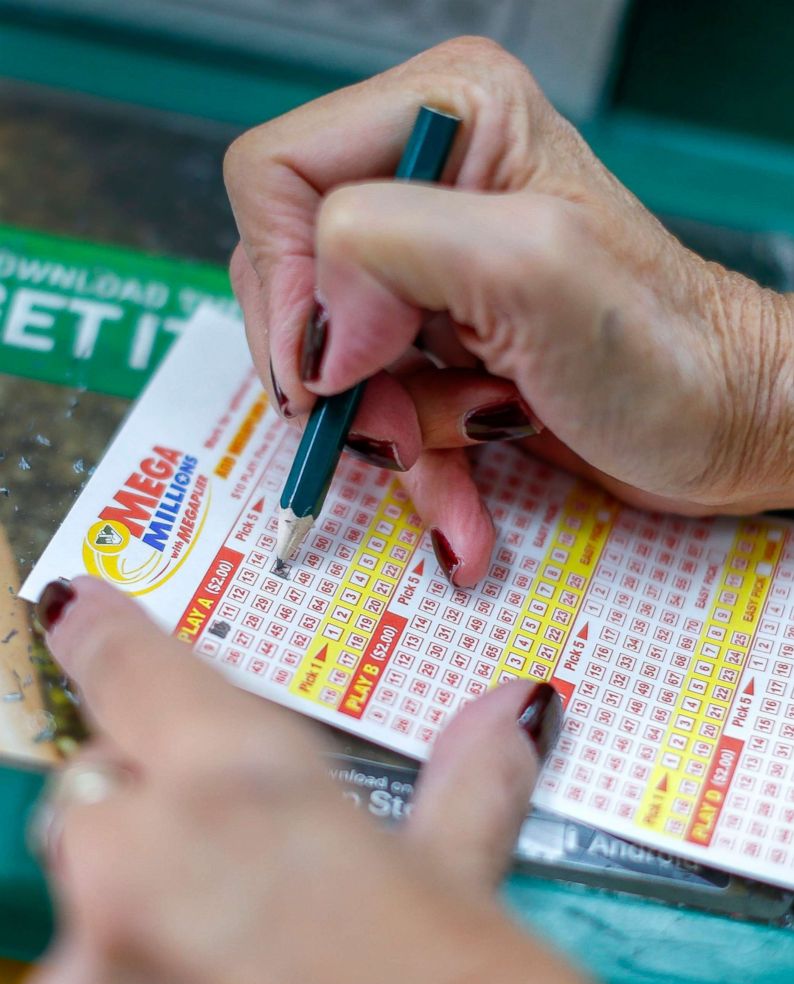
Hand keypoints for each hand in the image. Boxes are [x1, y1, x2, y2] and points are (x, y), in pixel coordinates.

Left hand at [26, 577, 589, 983]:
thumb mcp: (457, 899)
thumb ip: (463, 794)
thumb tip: (511, 712)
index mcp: (238, 790)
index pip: (132, 670)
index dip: (107, 634)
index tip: (85, 611)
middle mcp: (136, 868)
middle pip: (100, 791)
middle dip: (148, 808)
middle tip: (227, 854)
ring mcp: (88, 968)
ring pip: (85, 893)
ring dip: (139, 905)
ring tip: (228, 948)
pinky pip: (79, 973)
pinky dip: (127, 974)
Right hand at [224, 36, 793, 585]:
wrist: (721, 426)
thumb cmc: (665, 349)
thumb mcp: (532, 266)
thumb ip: (388, 246)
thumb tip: (317, 329)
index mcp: (448, 117)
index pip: (277, 177)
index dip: (286, 281)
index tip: (337, 366)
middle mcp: (429, 183)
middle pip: (293, 279)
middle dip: (348, 376)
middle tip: (403, 423)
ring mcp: (429, 268)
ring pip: (332, 361)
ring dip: (394, 432)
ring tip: (474, 442)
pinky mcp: (437, 338)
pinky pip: (376, 406)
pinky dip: (415, 464)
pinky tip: (463, 499)